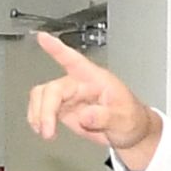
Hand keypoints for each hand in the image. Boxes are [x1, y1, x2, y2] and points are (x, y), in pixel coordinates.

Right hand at [24, 31, 163, 168]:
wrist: (130, 133)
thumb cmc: (131, 118)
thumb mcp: (124, 118)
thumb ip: (106, 117)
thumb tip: (85, 115)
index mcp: (95, 79)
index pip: (74, 60)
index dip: (58, 49)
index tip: (43, 37)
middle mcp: (80, 84)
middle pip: (53, 88)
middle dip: (46, 109)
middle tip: (48, 129)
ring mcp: (70, 97)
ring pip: (43, 96)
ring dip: (39, 114)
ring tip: (46, 132)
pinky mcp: (64, 109)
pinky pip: (42, 108)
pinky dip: (38, 118)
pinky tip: (43, 129)